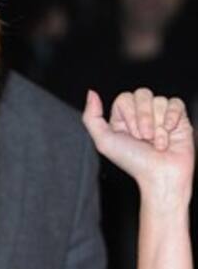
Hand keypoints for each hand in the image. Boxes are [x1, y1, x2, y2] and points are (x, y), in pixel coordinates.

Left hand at [83, 88, 193, 205]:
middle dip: (144, 118)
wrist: (161, 175)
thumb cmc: (133, 162)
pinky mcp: (178, 118)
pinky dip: (172, 118)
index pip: (124, 98)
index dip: (129, 114)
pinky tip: (169, 132)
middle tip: (144, 138)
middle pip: (142, 94)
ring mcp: (159, 115)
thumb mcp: (104, 141)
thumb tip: (91, 92)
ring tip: (156, 142)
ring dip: (157, 124)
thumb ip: (92, 117)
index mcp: (122, 119)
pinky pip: (175, 103)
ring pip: (159, 100)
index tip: (131, 135)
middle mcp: (140, 115)